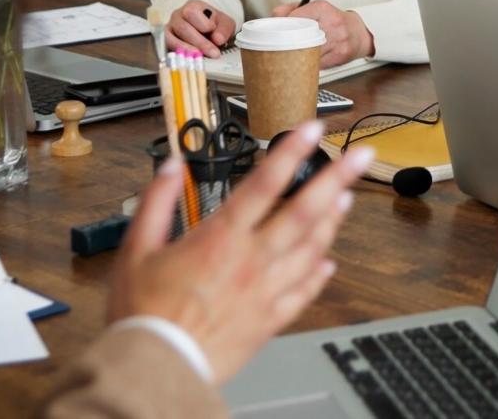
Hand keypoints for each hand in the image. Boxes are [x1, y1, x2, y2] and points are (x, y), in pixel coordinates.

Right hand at [108, 120, 375, 383]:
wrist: (156, 367)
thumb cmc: (144, 314)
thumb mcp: (136, 248)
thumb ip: (157, 202)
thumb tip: (171, 168)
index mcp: (221, 238)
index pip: (264, 184)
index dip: (291, 152)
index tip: (311, 130)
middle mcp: (252, 260)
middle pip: (304, 211)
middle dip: (337, 179)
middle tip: (361, 158)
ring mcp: (265, 290)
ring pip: (311, 249)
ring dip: (332, 221)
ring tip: (346, 199)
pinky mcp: (268, 320)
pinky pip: (303, 293)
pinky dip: (319, 275)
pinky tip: (327, 263)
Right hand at [165, 0, 235, 57]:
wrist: (209, 33)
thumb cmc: (214, 26)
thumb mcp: (225, 24)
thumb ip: (224, 29)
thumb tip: (217, 39)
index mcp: (192, 6)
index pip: (192, 12)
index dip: (203, 23)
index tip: (213, 31)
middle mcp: (178, 16)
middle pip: (182, 27)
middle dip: (199, 42)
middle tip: (214, 52)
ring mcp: (170, 29)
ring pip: (171, 38)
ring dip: (188, 50)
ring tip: (201, 57)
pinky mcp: (166, 43)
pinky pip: (167, 48)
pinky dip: (178, 54)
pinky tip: (188, 59)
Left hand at [270, 0, 372, 66]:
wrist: (359, 34)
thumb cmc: (334, 21)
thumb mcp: (315, 9)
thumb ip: (293, 9)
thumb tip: (274, 16)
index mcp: (323, 8)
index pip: (296, 17)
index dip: (284, 26)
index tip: (278, 31)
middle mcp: (332, 23)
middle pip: (301, 36)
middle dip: (288, 42)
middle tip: (280, 46)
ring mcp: (338, 40)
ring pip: (308, 52)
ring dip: (297, 55)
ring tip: (291, 55)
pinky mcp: (340, 55)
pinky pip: (317, 63)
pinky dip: (309, 63)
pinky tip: (306, 61)